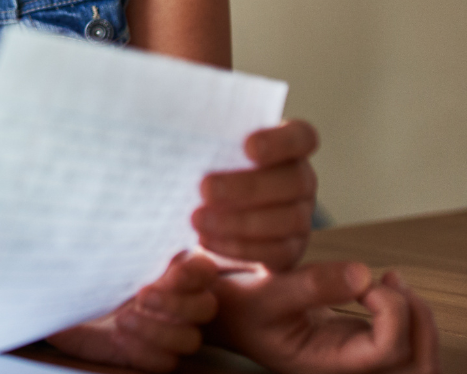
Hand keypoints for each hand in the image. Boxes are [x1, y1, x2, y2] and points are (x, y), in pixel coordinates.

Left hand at [48, 252, 219, 371]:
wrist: (64, 296)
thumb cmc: (83, 266)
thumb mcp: (96, 246)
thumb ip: (114, 236)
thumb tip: (107, 211)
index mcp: (171, 265)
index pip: (203, 269)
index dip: (194, 273)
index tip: (172, 272)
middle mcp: (178, 297)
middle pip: (204, 307)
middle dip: (176, 303)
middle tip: (142, 295)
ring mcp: (168, 328)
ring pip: (189, 339)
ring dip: (158, 331)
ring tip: (122, 319)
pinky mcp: (151, 353)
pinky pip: (165, 362)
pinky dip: (144, 351)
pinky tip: (119, 338)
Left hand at [194, 119, 318, 269]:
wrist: (205, 215)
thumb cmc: (204, 168)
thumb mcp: (204, 150)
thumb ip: (202, 140)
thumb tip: (175, 127)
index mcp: (286, 148)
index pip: (301, 137)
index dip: (281, 142)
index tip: (248, 146)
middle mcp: (300, 180)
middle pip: (294, 181)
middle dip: (248, 186)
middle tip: (205, 188)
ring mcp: (300, 217)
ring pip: (288, 220)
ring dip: (239, 221)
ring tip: (197, 219)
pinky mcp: (289, 250)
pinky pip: (275, 252)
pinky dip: (239, 246)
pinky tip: (207, 239)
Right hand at [209, 262, 438, 373]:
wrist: (218, 310)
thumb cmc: (234, 304)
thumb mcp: (262, 292)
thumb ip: (310, 285)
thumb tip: (364, 274)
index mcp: (324, 362)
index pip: (388, 350)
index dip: (390, 310)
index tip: (361, 278)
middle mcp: (345, 365)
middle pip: (417, 367)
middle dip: (418, 322)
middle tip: (392, 284)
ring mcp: (352, 354)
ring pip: (415, 357)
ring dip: (417, 319)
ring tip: (392, 283)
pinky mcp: (353, 338)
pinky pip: (400, 340)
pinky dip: (405, 313)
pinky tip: (382, 284)